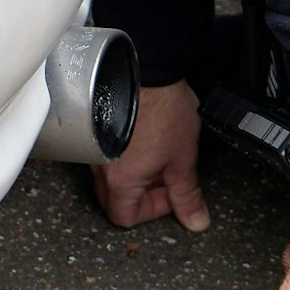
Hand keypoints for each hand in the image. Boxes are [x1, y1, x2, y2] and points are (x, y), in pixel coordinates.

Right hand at [92, 81, 210, 230]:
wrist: (147, 68)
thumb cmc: (163, 109)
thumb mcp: (183, 158)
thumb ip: (187, 194)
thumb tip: (195, 221)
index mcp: (121, 182)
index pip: (125, 218)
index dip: (153, 211)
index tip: (171, 194)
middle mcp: (100, 169)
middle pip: (115, 200)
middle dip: (143, 195)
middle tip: (166, 177)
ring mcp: (94, 149)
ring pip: (110, 178)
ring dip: (134, 175)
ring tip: (158, 155)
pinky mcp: (94, 130)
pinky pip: (106, 157)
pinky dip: (125, 157)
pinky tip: (145, 139)